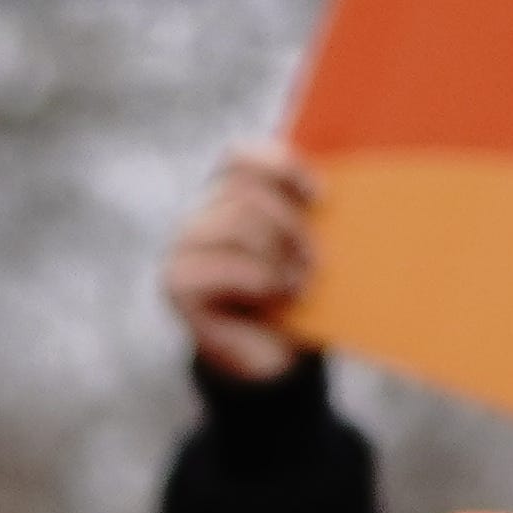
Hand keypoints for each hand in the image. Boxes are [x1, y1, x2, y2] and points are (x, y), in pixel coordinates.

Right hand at [163, 138, 320, 381]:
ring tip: (300, 282)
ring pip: (237, 223)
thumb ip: (307, 210)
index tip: (320, 196)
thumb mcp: (305, 245)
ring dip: (278, 255)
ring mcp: (182, 246)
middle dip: (289, 224)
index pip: (240, 156)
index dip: (281, 167)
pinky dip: (261, 280)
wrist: (272, 356)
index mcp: (228, 195)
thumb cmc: (292, 293)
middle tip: (315, 259)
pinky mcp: (176, 282)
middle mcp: (199, 215)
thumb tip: (335, 184)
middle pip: (245, 191)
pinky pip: (223, 265)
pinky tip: (280, 295)